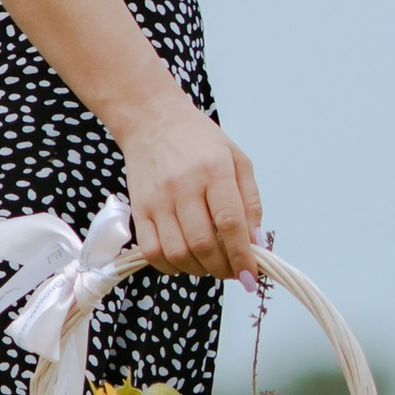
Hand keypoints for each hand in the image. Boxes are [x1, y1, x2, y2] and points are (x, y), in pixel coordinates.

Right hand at [119, 94, 262, 279]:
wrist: (152, 120)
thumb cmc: (199, 140)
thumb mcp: (238, 160)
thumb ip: (250, 202)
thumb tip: (256, 243)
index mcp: (214, 170)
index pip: (230, 223)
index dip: (243, 256)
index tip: (252, 274)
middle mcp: (183, 186)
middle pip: (203, 244)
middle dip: (223, 268)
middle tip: (233, 271)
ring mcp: (157, 200)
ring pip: (178, 253)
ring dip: (199, 270)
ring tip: (211, 264)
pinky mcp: (138, 209)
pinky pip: (152, 252)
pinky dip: (171, 266)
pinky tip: (185, 260)